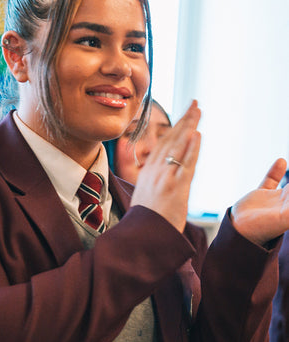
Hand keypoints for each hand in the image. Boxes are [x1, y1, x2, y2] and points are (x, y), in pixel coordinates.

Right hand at [130, 100, 201, 232]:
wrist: (142, 237)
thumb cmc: (145, 223)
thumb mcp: (143, 198)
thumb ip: (150, 183)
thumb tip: (156, 177)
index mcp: (146, 174)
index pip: (162, 145)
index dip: (173, 129)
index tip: (183, 117)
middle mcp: (153, 172)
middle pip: (170, 139)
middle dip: (183, 120)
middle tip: (194, 104)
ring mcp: (164, 178)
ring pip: (177, 146)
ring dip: (188, 126)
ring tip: (197, 110)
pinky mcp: (175, 187)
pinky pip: (185, 163)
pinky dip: (191, 148)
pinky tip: (196, 134)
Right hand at [231, 158, 288, 245]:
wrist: (240, 231)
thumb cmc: (263, 229)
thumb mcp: (285, 218)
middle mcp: (287, 203)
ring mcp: (273, 199)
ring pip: (288, 185)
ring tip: (288, 164)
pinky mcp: (259, 196)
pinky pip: (270, 180)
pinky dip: (275, 171)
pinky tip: (281, 161)